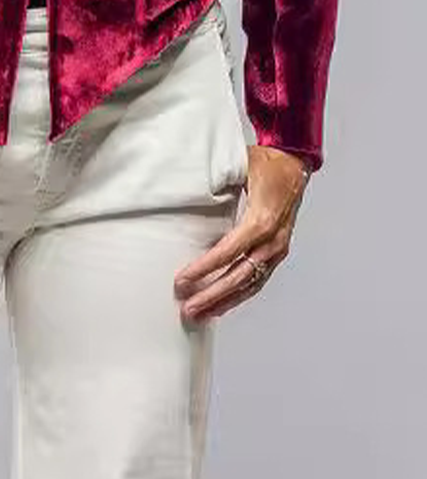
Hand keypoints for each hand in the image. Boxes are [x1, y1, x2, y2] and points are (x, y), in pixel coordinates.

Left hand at [173, 145, 311, 321]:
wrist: (294, 165)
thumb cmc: (266, 164)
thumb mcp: (240, 166)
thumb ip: (217, 181)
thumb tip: (186, 190)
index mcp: (262, 219)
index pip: (230, 251)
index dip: (206, 267)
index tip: (183, 278)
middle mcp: (273, 240)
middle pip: (240, 276)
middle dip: (212, 295)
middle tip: (187, 308)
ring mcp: (277, 248)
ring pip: (250, 284)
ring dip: (224, 302)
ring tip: (200, 314)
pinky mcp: (277, 252)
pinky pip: (257, 279)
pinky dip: (239, 295)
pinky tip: (220, 305)